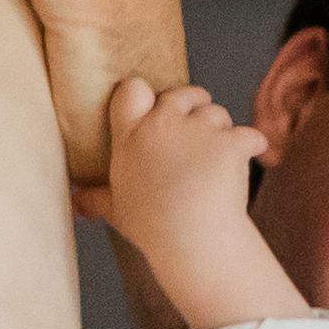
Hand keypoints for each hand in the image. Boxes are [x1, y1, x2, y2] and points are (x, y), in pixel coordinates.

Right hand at [76, 77, 274, 294]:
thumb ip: (97, 199)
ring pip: (216, 112)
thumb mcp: (116, 210)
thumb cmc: (151, 227)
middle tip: (197, 127)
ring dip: (221, 129)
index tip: (154, 106)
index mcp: (131, 137)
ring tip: (218, 158)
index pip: (133, 89)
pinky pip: (249, 134)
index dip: (146, 92)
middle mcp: (162, 126)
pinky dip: (253, 144)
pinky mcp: (229, 143)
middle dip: (193, 105)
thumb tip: (76, 204)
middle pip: (181, 94)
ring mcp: (198, 131)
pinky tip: (251, 155)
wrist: (190, 239)